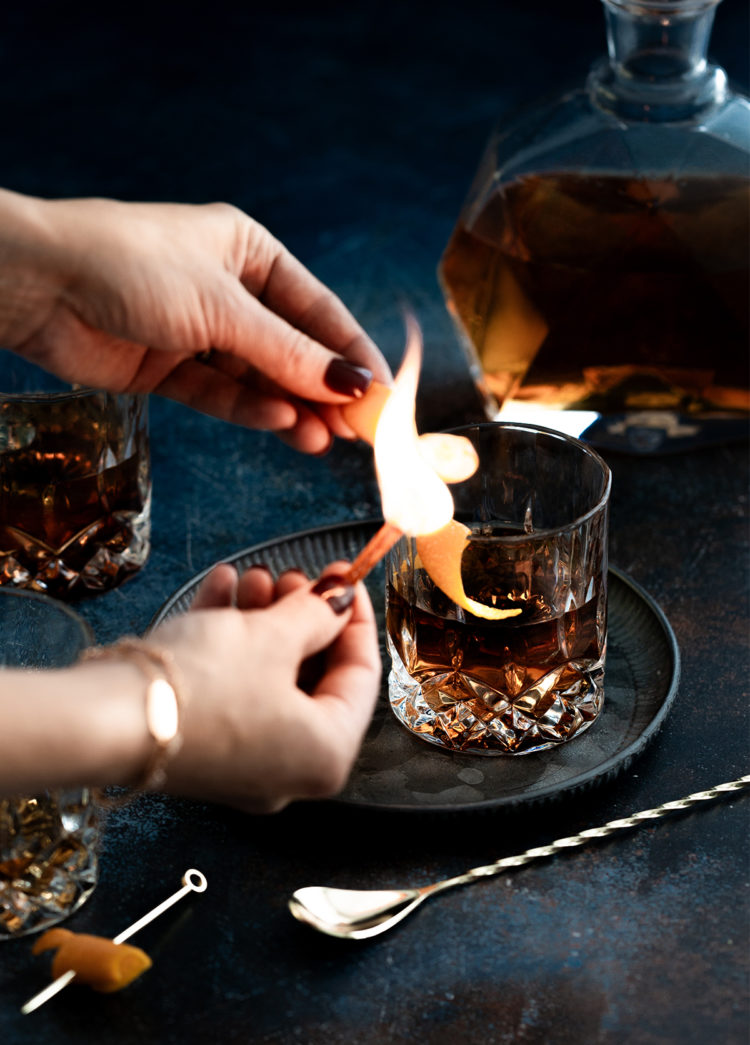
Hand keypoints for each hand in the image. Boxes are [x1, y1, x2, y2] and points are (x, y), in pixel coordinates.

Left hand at [0, 189, 391, 453]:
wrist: (36, 284)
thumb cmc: (127, 265)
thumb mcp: (223, 308)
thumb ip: (289, 354)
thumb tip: (353, 384)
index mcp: (249, 252)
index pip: (319, 310)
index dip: (354, 354)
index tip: (387, 396)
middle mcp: (228, 291)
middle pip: (293, 349)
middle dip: (327, 390)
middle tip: (362, 432)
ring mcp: (198, 332)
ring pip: (260, 378)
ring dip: (293, 408)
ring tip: (326, 440)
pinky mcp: (168, 368)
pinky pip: (223, 394)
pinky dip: (252, 411)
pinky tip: (283, 428)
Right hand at [152, 562, 381, 812]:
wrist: (105, 720)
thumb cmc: (201, 687)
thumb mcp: (273, 635)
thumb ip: (317, 614)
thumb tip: (339, 602)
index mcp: (326, 755)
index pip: (362, 675)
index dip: (355, 615)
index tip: (346, 577)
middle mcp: (289, 770)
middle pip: (312, 676)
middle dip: (301, 615)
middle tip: (293, 575)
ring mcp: (242, 762)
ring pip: (269, 677)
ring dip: (263, 619)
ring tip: (254, 576)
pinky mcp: (201, 746)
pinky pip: (232, 687)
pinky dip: (231, 640)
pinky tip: (222, 591)